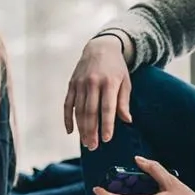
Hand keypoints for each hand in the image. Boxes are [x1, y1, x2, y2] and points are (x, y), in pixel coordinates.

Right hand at [65, 35, 131, 149]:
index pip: (107, 107)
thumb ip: (124, 101)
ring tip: (85, 142)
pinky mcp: (72, 85)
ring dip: (81, 128)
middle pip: (91, 112)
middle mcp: (93, 83)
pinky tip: (70, 131)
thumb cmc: (116, 68)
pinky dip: (68, 119)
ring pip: (79, 110)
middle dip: (92, 131)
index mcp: (109, 82)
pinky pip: (68, 104)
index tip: (107, 139)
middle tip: (93, 147)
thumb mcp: (125, 81)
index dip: (107, 124)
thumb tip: (127, 120)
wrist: (100, 47)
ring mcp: (80, 84)